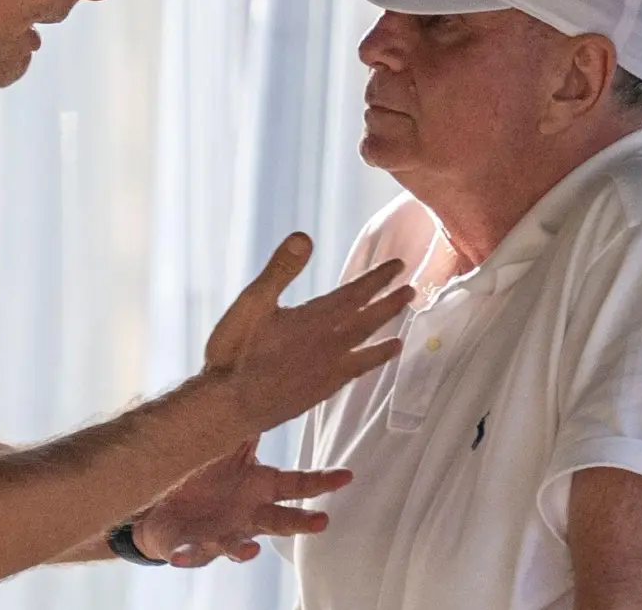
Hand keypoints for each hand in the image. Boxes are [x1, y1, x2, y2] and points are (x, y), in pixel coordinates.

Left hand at [134, 437, 352, 566]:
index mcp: (259, 487)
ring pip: (237, 545)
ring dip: (243, 549)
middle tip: (322, 521)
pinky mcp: (190, 546)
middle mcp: (247, 514)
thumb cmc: (202, 467)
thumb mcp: (228, 442)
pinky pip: (190, 553)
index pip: (297, 484)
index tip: (346, 476)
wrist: (160, 493)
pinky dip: (188, 555)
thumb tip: (275, 386)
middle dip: (300, 522)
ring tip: (251, 549)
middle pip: (280, 521)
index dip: (323, 481)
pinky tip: (180, 556)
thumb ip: (249, 422)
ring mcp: (221, 533)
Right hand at [202, 232, 411, 434]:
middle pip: (367, 321)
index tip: (399, 266)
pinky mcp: (318, 392)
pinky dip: (365, 368)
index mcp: (314, 319)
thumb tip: (304, 237)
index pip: (355, 294)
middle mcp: (328, 345)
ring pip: (365, 350)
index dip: (378, 278)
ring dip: (384, 339)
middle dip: (390, 304)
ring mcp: (325, 372)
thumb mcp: (251, 302)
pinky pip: (352, 375)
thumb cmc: (234, 351)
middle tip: (411, 291)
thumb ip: (280, 270)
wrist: (229, 405)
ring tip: (401, 337)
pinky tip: (365, 368)